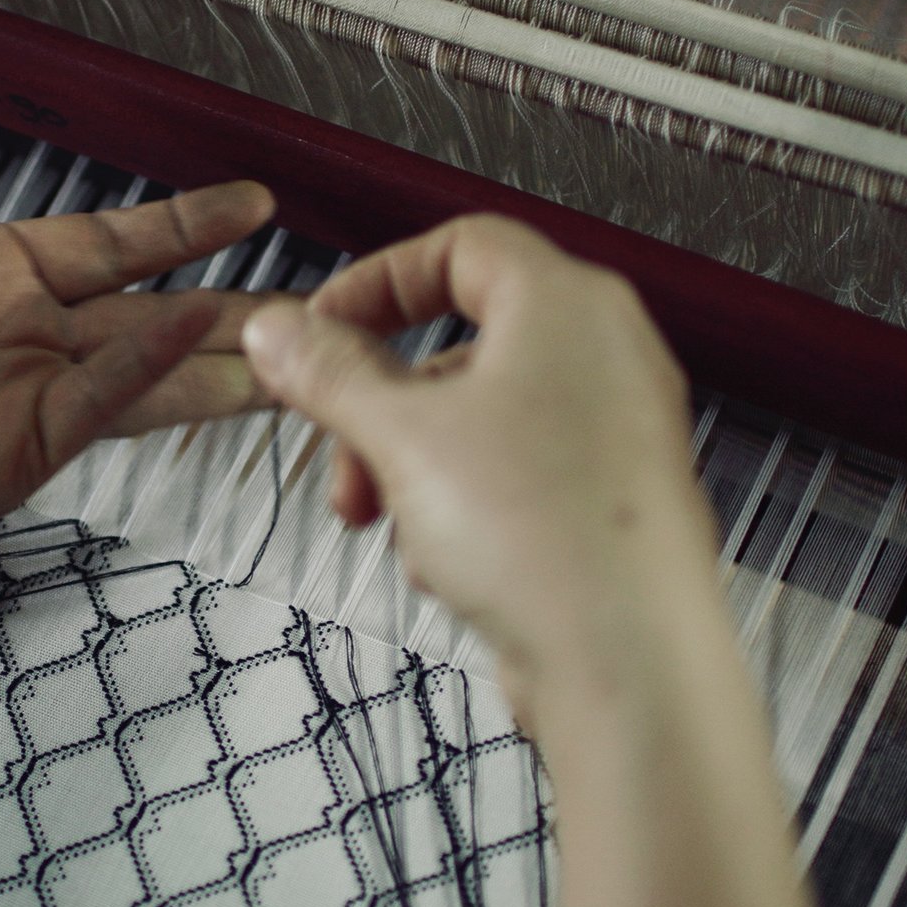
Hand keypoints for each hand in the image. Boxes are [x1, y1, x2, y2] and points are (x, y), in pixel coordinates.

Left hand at [0, 30, 276, 565]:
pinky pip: (90, 409)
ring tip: (300, 348)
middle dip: (233, 310)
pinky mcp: (3, 460)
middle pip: (150, 316)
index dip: (182, 226)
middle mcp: (14, 338)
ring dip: (219, 361)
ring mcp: (15, 403)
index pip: (110, 244)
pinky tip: (190, 342)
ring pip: (142, 376)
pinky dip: (141, 376)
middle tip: (317, 300)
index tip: (251, 205)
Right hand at [239, 214, 712, 709]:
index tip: (321, 331)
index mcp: (567, 304)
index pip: (459, 246)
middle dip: (383, 403)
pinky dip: (467, 503)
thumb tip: (282, 330)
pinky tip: (445, 560)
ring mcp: (619, 431)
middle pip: (466, 342)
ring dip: (414, 462)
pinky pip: (521, 475)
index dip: (376, 283)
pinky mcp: (615, 501)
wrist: (624, 660)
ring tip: (386, 520)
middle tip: (342, 451)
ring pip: (486, 417)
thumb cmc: (544, 537)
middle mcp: (608, 355)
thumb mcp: (400, 437)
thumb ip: (329, 372)